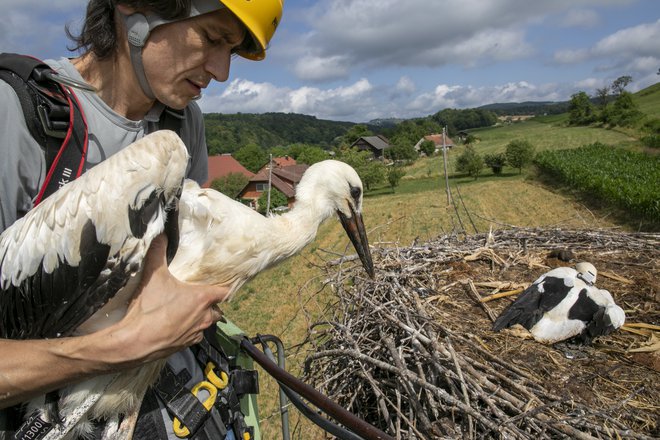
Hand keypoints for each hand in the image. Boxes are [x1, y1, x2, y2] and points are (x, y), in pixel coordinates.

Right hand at [103, 234, 229, 365]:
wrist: (135, 341)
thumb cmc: (149, 308)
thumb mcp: (154, 275)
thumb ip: (158, 252)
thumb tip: (161, 235)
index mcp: (202, 298)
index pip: (224, 292)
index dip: (223, 287)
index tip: (220, 284)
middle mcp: (204, 316)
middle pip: (217, 309)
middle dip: (211, 304)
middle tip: (198, 297)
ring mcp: (196, 332)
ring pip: (206, 324)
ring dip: (201, 318)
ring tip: (187, 311)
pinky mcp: (185, 345)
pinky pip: (194, 336)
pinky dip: (189, 331)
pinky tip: (176, 326)